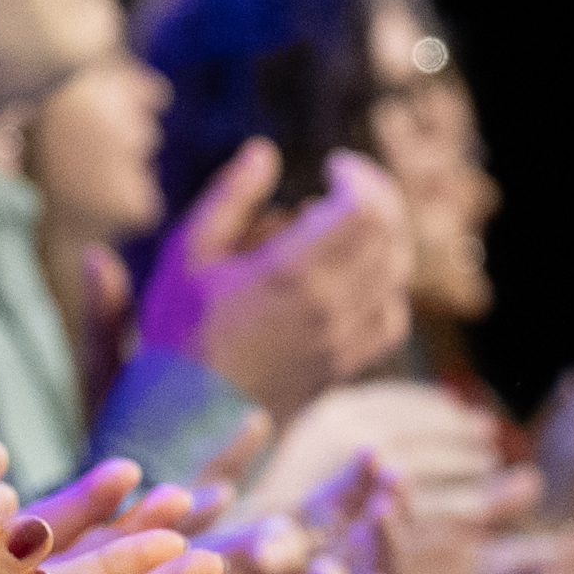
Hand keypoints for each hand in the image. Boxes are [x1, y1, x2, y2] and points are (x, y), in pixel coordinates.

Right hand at [127, 139, 406, 417]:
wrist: (186, 421)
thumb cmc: (177, 333)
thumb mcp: (188, 253)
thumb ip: (229, 197)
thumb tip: (264, 151)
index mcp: (292, 274)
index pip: (365, 210)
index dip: (361, 176)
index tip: (335, 164)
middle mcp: (329, 308)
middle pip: (390, 235)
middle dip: (377, 198)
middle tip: (347, 184)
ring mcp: (342, 342)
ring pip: (397, 275)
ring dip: (382, 239)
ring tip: (345, 225)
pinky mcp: (344, 367)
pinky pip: (391, 318)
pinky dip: (387, 286)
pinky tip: (357, 276)